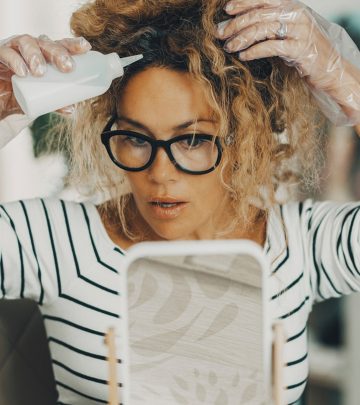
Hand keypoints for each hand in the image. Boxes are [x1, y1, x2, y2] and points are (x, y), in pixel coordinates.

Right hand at [0, 34, 91, 120]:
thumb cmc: (22, 93)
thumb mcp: (40, 98)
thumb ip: (54, 103)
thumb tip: (72, 109)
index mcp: (44, 55)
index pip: (60, 45)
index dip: (73, 44)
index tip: (86, 47)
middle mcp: (30, 48)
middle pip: (46, 43)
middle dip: (58, 52)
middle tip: (67, 67)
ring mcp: (13, 49)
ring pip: (26, 42)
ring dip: (36, 55)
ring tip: (41, 72)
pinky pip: (5, 53)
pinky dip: (14, 61)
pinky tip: (23, 71)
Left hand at [216, 0, 359, 125]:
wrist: (330, 70)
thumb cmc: (305, 53)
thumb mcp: (288, 34)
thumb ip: (271, 27)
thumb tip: (242, 28)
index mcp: (293, 8)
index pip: (265, 0)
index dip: (244, 2)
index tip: (226, 9)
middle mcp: (297, 15)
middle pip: (260, 15)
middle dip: (236, 23)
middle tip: (220, 33)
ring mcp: (299, 31)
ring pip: (263, 29)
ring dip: (242, 38)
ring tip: (229, 46)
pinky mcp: (299, 49)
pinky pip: (271, 47)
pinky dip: (254, 51)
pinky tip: (243, 56)